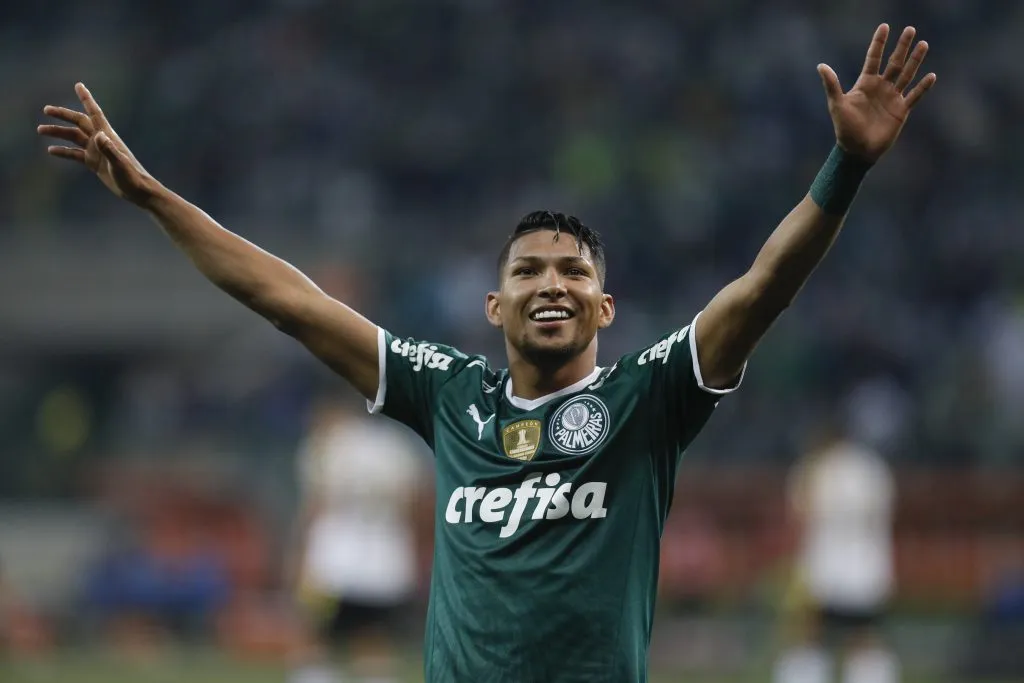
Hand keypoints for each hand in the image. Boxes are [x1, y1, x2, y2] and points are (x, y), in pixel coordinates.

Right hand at [37, 83, 160, 205]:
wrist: (138, 191)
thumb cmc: (132, 177)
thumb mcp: (119, 164)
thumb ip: (109, 149)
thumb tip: (98, 135)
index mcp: (107, 136)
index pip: (94, 113)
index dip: (87, 99)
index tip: (78, 85)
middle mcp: (101, 140)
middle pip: (79, 122)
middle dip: (63, 115)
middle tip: (46, 110)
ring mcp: (96, 151)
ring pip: (74, 137)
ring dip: (58, 133)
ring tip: (40, 130)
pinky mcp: (94, 163)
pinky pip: (75, 154)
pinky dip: (63, 152)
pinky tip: (50, 150)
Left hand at [818, 24, 936, 162]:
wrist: (857, 150)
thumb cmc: (845, 128)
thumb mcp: (837, 104)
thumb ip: (832, 85)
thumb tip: (821, 66)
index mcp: (865, 83)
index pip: (873, 58)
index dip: (879, 43)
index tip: (885, 26)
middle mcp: (880, 87)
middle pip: (894, 62)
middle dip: (902, 46)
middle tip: (910, 29)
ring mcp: (892, 98)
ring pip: (906, 74)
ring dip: (915, 60)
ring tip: (923, 44)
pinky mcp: (901, 110)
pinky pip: (914, 96)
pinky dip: (923, 87)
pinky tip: (931, 76)